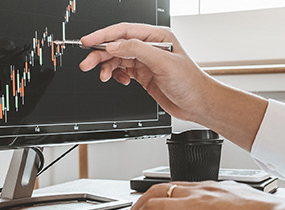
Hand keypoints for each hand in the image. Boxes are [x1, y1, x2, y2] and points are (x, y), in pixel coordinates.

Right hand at [78, 22, 268, 150]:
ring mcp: (145, 60)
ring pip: (117, 59)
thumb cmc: (189, 82)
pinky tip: (119, 80)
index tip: (88, 41)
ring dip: (107, 66)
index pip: (124, 31)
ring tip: (102, 76)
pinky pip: (122, 70)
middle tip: (87, 63)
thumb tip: (114, 45)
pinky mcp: (143, 74)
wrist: (198, 104)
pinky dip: (116, 75)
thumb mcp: (162, 62)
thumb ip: (136, 50)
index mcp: (156, 36)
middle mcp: (150, 46)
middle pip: (117, 45)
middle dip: (100, 54)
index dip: (104, 36)